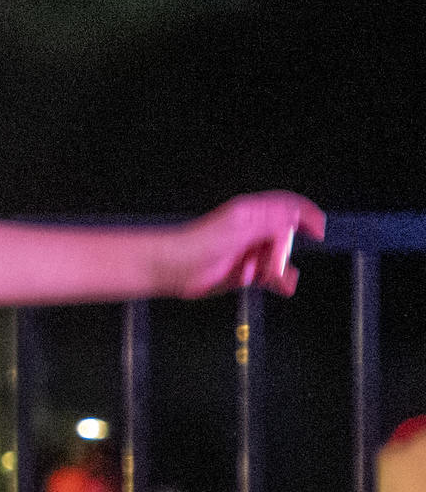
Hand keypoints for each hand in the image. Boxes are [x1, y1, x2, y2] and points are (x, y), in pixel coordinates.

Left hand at [168, 192, 323, 299]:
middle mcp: (254, 231)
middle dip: (284, 251)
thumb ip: (272, 221)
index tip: (318, 230)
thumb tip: (296, 218)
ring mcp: (252, 252)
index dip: (307, 216)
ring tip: (260, 273)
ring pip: (283, 260)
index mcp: (253, 212)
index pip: (290, 207)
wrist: (175, 269)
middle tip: (271, 260)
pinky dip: (279, 282)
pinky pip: (275, 277)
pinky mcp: (248, 272)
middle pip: (289, 238)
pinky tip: (273, 284)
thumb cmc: (198, 242)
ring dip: (279, 269)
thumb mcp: (240, 226)